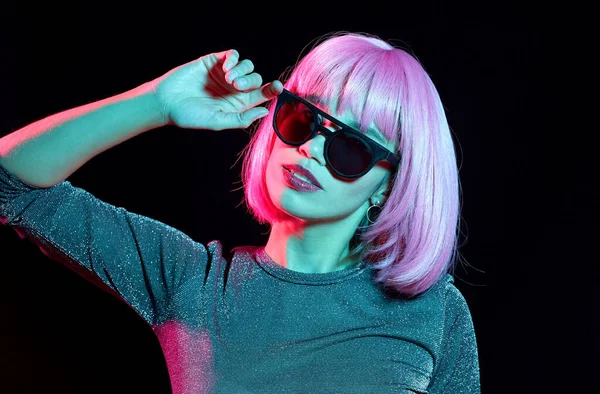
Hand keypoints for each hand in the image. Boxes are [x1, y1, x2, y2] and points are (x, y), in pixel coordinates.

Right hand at [150, 49, 282, 129]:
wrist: (166, 101)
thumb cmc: (191, 116)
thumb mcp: (218, 121)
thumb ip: (241, 118)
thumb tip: (264, 111)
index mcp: (239, 104)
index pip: (261, 95)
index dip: (272, 90)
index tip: (278, 86)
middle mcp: (235, 89)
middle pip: (256, 79)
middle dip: (250, 81)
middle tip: (235, 86)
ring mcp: (225, 74)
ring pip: (247, 66)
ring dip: (242, 71)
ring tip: (228, 79)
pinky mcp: (214, 62)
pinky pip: (233, 55)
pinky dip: (233, 59)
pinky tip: (225, 69)